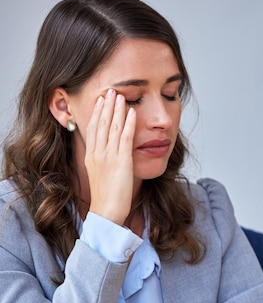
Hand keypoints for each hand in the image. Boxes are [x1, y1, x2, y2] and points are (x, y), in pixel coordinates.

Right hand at [84, 89, 135, 225]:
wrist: (107, 212)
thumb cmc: (107, 197)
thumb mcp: (100, 174)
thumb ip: (104, 161)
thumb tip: (109, 153)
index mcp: (91, 156)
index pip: (93, 128)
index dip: (97, 112)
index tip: (100, 99)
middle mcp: (98, 154)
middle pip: (101, 124)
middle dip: (106, 106)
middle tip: (110, 90)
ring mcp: (109, 157)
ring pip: (113, 128)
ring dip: (117, 110)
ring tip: (121, 95)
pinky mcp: (121, 162)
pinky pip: (125, 139)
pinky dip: (129, 124)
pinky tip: (132, 113)